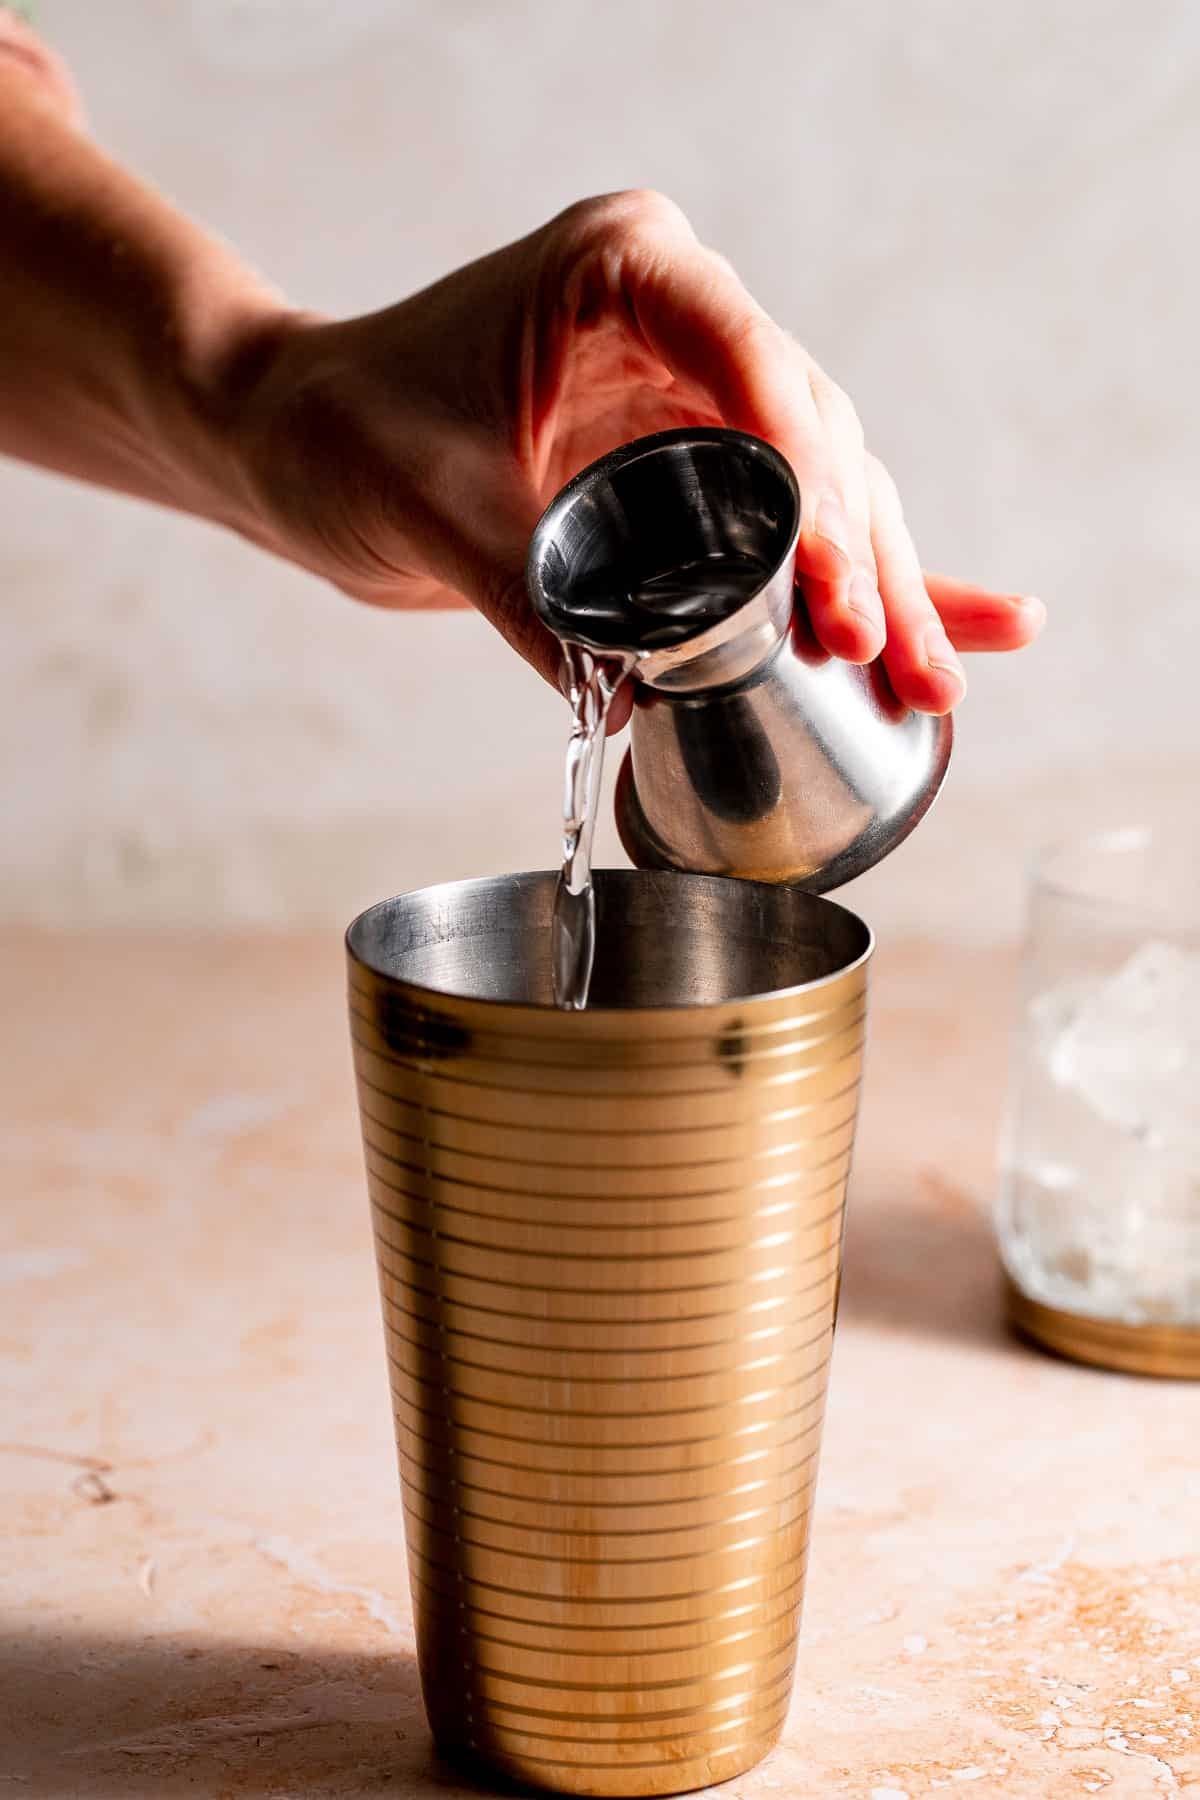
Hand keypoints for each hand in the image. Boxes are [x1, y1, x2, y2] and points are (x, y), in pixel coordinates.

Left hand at [236, 190, 1042, 726]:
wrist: (298, 443)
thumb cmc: (344, 433)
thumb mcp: (431, 504)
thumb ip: (533, 593)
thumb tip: (641, 699)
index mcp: (625, 268)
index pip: (752, 362)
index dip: (807, 481)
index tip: (832, 590)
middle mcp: (684, 315)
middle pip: (812, 436)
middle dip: (858, 557)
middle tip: (881, 656)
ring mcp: (700, 387)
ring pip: (825, 488)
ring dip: (881, 588)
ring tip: (937, 681)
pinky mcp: (696, 461)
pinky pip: (797, 522)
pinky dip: (865, 578)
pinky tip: (974, 625)